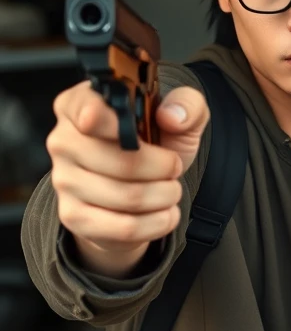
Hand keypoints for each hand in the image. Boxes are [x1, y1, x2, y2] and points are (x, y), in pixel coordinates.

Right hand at [47, 80, 210, 277]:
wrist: (142, 188)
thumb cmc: (156, 143)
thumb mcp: (180, 116)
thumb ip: (187, 104)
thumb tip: (172, 117)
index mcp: (81, 104)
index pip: (87, 108)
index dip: (114, 122)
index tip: (137, 132)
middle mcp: (63, 140)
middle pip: (123, 161)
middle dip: (165, 168)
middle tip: (174, 167)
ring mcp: (64, 180)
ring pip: (129, 197)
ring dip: (165, 196)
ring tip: (170, 189)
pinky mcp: (73, 216)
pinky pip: (125, 227)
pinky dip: (157, 222)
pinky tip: (164, 213)